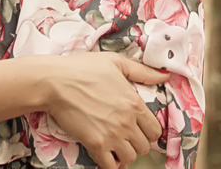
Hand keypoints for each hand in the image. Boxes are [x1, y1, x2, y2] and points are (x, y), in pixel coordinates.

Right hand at [38, 52, 166, 168]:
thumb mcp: (115, 62)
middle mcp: (127, 121)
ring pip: (130, 158)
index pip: (155, 130)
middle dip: (137, 143)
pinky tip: (105, 154)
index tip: (139, 128)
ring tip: (115, 145)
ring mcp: (112, 135)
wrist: (55, 81)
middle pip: (145, 146)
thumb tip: (164, 75)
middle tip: (126, 136)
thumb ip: (142, 71)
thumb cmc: (83, 68)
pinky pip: (111, 166)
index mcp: (134, 102)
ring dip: (124, 153)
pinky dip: (111, 163)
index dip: (148, 131)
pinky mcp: (95, 144)